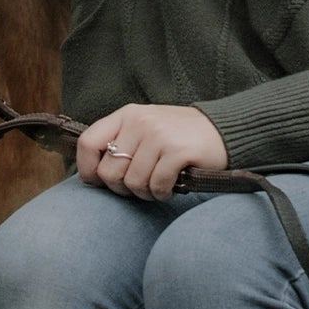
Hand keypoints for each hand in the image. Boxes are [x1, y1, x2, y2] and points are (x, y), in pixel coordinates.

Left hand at [76, 104, 228, 200]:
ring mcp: (158, 135)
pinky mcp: (176, 151)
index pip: (88, 143)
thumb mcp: (144, 129)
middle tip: (141, 185)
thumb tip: (91, 176)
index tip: (98, 183)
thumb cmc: (177, 135)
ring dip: (147, 193)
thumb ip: (119, 143)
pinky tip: (172, 184)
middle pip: (109, 172)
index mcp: (126, 115)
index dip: (88, 170)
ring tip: (159, 183)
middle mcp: (138, 121)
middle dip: (123, 188)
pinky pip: (157, 186)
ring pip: (133, 183)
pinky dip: (163, 193)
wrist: (221, 129)